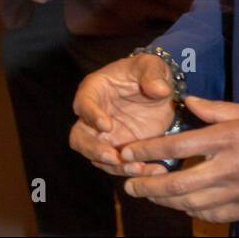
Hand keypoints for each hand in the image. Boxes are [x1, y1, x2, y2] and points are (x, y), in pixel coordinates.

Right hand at [70, 53, 175, 175]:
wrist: (158, 91)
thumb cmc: (148, 73)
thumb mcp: (152, 66)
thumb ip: (154, 75)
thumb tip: (159, 90)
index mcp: (94, 90)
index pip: (84, 104)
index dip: (91, 116)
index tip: (107, 126)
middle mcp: (94, 115)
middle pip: (79, 137)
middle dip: (93, 150)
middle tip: (113, 157)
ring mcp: (105, 136)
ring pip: (97, 156)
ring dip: (115, 167)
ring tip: (138, 169)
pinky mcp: (120, 148)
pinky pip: (120, 165)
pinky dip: (134, 171)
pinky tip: (154, 170)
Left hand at [119, 96, 238, 223]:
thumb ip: (215, 109)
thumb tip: (186, 100)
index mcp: (224, 140)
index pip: (175, 147)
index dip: (146, 151)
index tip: (126, 152)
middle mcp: (228, 168)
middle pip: (178, 182)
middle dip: (148, 185)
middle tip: (128, 185)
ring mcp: (238, 191)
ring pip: (192, 202)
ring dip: (165, 201)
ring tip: (148, 195)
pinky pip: (213, 214)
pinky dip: (192, 211)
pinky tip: (181, 204)